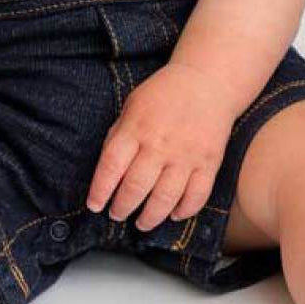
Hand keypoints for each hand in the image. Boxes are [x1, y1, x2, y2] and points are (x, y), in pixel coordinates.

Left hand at [86, 60, 237, 231]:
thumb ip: (119, 136)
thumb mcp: (132, 105)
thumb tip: (107, 172)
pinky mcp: (209, 161)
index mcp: (137, 128)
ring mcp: (187, 154)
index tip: (95, 205)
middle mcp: (160, 143)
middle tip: (117, 214)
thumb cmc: (165, 94)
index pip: (111, 166)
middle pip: (135, 187)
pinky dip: (184, 211)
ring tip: (142, 222)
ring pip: (165, 198)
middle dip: (122, 207)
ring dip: (150, 217)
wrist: (208, 81)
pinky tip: (174, 214)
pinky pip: (197, 196)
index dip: (100, 191)